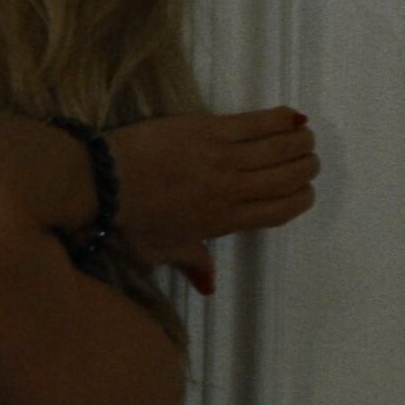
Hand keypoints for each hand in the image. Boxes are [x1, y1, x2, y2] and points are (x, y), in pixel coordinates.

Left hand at [110, 106, 319, 292]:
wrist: (98, 182)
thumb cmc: (124, 221)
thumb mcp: (157, 252)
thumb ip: (191, 262)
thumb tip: (209, 287)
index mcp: (225, 221)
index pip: (283, 210)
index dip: (301, 198)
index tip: (301, 189)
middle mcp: (233, 190)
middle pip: (290, 176)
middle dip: (305, 167)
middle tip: (304, 158)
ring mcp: (223, 157)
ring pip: (283, 147)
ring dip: (300, 141)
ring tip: (301, 136)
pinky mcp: (209, 128)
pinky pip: (259, 122)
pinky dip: (281, 118)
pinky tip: (291, 117)